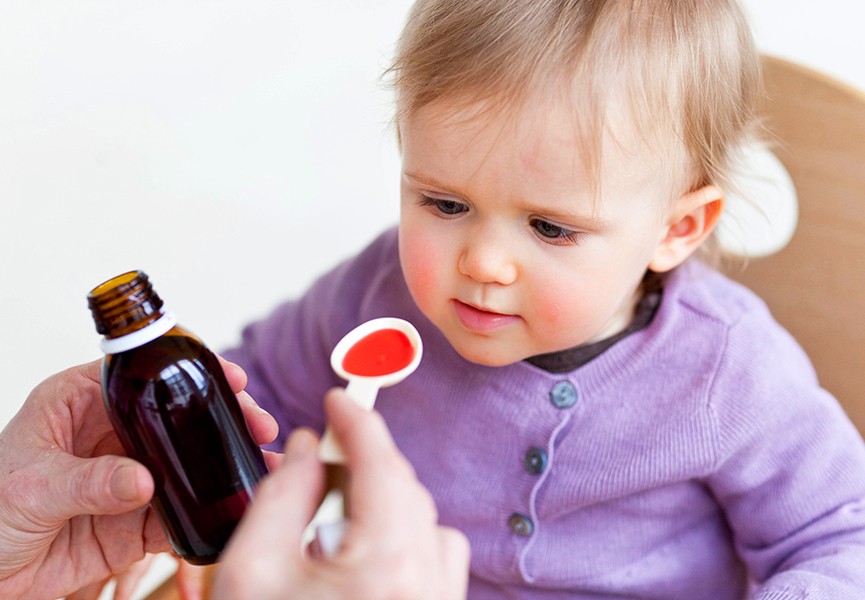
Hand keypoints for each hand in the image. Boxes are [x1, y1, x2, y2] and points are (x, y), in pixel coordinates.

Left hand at [0, 358, 278, 599]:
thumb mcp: (29, 487)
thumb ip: (88, 482)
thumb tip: (143, 481)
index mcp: (80, 403)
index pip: (142, 375)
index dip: (186, 369)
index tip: (227, 375)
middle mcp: (110, 435)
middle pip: (177, 416)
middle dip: (222, 417)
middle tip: (258, 426)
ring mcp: (128, 478)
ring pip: (189, 463)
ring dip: (226, 465)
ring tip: (262, 467)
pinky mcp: (136, 521)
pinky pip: (180, 513)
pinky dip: (209, 512)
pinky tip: (236, 508)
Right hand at [213, 389, 469, 599]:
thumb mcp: (250, 573)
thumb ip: (278, 497)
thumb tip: (303, 450)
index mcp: (385, 565)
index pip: (379, 463)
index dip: (357, 420)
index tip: (338, 397)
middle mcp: (427, 586)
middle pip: (404, 490)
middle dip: (362, 464)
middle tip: (316, 461)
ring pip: (426, 524)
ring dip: (384, 503)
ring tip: (330, 521)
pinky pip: (434, 562)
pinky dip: (403, 540)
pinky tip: (358, 559)